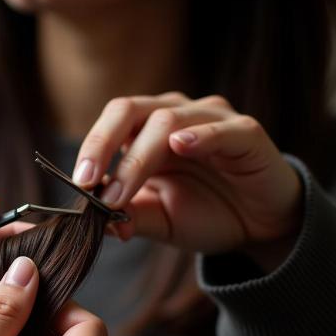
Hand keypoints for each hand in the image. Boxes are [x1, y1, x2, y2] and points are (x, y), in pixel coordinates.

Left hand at [73, 93, 302, 270]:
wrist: (258, 225)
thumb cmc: (206, 213)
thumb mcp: (161, 221)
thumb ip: (131, 217)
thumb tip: (97, 221)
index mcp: (147, 134)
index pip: (111, 125)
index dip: (91, 150)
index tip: (77, 185)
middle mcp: (174, 117)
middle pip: (129, 110)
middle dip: (102, 144)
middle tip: (87, 181)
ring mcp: (211, 120)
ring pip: (168, 121)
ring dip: (140, 158)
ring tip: (123, 194)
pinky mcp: (246, 133)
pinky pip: (223, 128)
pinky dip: (202, 135)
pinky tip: (182, 145)